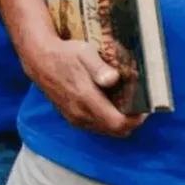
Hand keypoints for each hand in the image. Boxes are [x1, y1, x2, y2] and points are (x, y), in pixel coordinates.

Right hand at [22, 36, 144, 137]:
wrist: (39, 60)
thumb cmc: (65, 54)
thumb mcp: (84, 52)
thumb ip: (99, 67)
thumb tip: (113, 79)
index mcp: (86, 99)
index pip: (118, 123)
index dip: (136, 119)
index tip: (145, 108)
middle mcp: (81, 114)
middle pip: (116, 131)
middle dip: (131, 121)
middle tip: (139, 105)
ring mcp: (75, 118)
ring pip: (106, 130)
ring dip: (119, 122)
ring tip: (127, 104)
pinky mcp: (71, 118)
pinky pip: (96, 127)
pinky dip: (108, 121)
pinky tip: (110, 105)